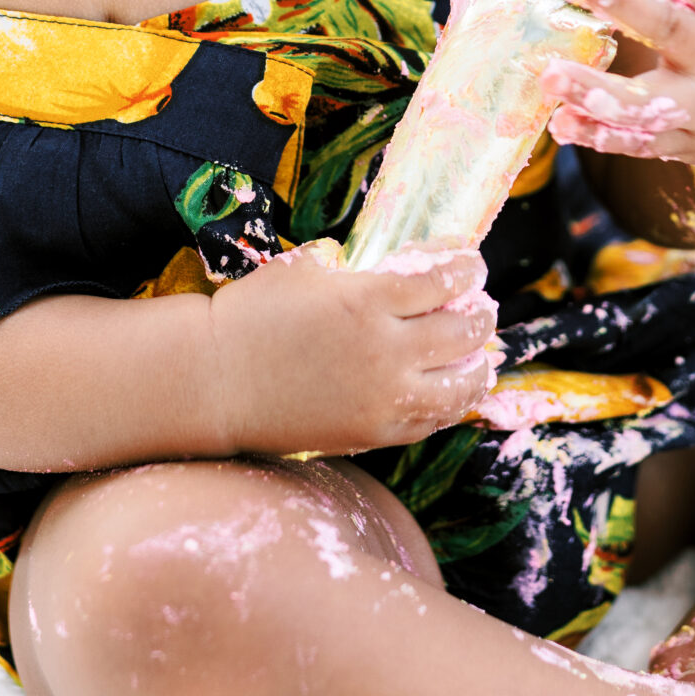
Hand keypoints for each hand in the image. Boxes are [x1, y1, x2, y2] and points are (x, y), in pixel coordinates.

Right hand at [207, 244, 502, 456]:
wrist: (213, 382)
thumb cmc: (251, 316)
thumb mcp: (303, 269)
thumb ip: (353, 266)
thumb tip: (390, 265)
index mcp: (368, 299)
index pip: (442, 279)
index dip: (465, 267)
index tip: (470, 262)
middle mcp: (386, 349)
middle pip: (462, 329)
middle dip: (479, 312)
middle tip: (480, 304)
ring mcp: (383, 397)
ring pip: (460, 383)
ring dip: (478, 364)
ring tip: (480, 354)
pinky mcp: (373, 432)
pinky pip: (430, 420)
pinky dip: (449, 402)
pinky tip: (450, 390)